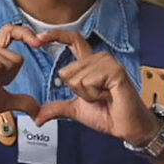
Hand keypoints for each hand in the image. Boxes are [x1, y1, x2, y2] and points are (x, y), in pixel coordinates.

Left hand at [33, 31, 160, 144]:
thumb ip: (57, 108)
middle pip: (67, 71)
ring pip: (77, 78)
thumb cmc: (108, 115)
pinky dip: (94, 95)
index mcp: (90, 64)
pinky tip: (109, 95)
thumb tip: (38, 117)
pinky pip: (89, 81)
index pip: (73, 41)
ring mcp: (109, 63)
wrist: (126, 127)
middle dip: (77, 91)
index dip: (56, 36)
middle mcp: (100, 59)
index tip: (39, 38)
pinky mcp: (116, 71)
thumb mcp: (76, 110)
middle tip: (97, 97)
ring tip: (104, 96)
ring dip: (87, 94)